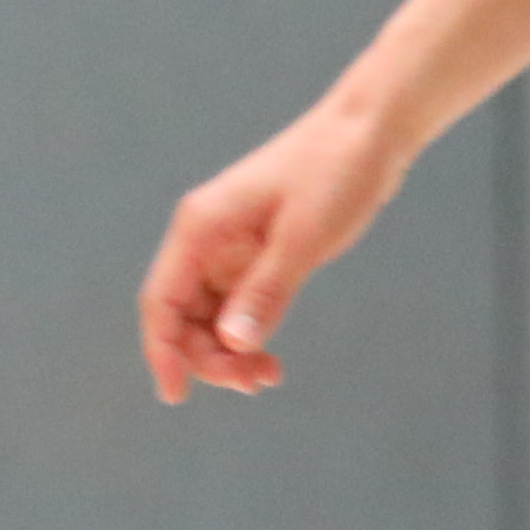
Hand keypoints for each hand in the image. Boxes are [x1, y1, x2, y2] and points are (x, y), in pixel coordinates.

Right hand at [139, 99, 410, 399]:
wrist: (369, 133)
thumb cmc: (334, 172)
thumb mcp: (303, 237)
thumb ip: (266, 290)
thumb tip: (234, 343)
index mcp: (200, 227)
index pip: (161, 301)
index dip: (161, 352)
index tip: (176, 397)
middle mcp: (204, 237)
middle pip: (180, 315)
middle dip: (206, 357)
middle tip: (253, 385)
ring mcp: (229, 245)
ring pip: (207, 315)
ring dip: (227, 352)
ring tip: (267, 376)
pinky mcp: (255, 252)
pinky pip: (235, 306)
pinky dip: (246, 335)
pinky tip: (269, 357)